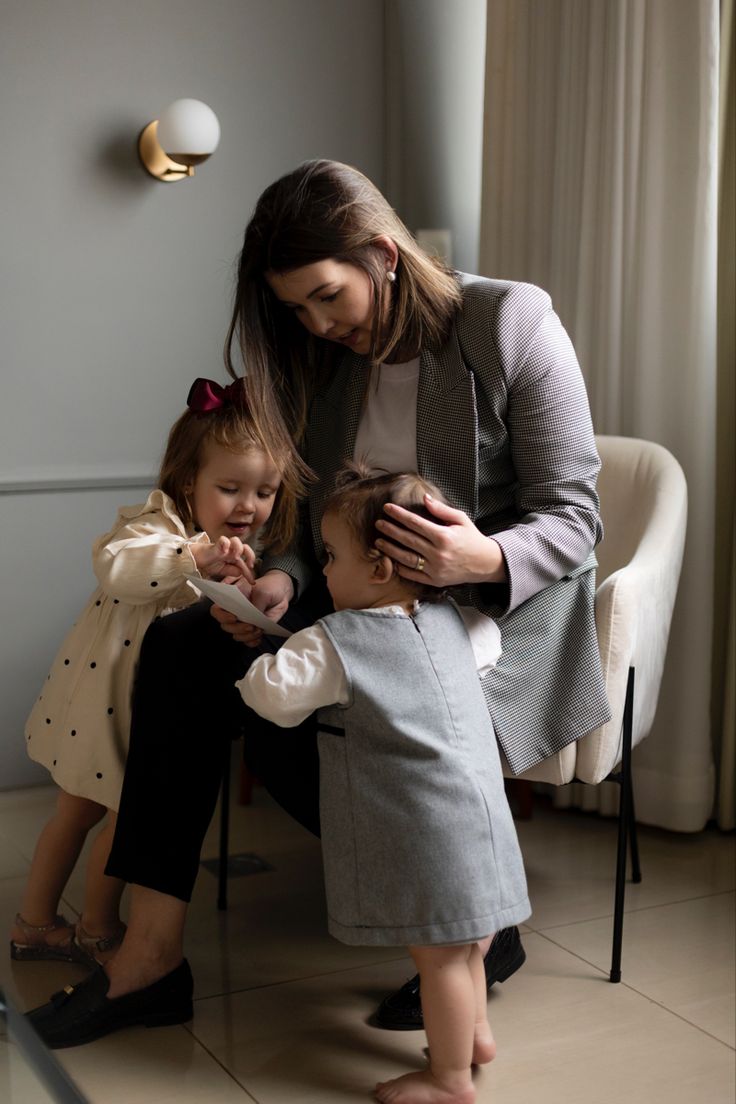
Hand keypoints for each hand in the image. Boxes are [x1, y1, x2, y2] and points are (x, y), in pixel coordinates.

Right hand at [191, 536, 255, 582]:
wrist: (196, 558)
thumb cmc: (210, 563)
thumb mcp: (222, 571)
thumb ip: (232, 571)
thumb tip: (241, 573)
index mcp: (234, 557)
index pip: (245, 562)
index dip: (249, 572)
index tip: (252, 582)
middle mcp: (231, 550)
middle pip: (246, 547)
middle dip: (250, 555)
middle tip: (249, 565)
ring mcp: (225, 546)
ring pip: (236, 540)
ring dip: (239, 548)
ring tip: (236, 557)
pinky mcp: (217, 544)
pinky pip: (223, 539)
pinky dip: (226, 544)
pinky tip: (225, 552)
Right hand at [210, 569, 293, 646]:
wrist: (281, 592)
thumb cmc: (269, 587)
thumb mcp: (263, 592)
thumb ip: (256, 604)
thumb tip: (253, 618)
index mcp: (232, 599)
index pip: (217, 610)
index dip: (222, 616)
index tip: (235, 618)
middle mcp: (235, 612)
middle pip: (226, 626)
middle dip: (238, 628)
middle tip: (251, 625)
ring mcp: (243, 622)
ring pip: (236, 635)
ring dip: (246, 636)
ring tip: (258, 630)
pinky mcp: (252, 629)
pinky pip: (247, 641)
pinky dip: (252, 641)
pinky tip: (259, 637)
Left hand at [374, 495, 506, 586]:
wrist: (486, 563)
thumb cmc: (472, 538)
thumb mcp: (461, 519)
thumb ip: (441, 510)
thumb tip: (425, 498)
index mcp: (444, 536)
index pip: (415, 523)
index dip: (399, 515)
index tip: (387, 508)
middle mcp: (438, 553)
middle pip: (408, 539)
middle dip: (390, 530)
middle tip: (378, 524)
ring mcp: (435, 568)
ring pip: (406, 558)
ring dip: (390, 549)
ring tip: (379, 542)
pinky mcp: (435, 580)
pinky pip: (413, 575)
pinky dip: (401, 568)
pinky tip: (392, 560)